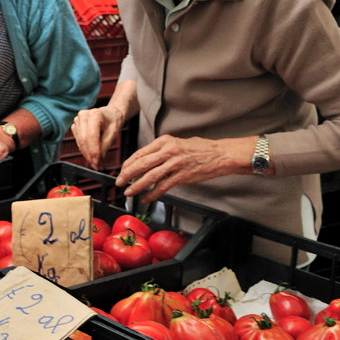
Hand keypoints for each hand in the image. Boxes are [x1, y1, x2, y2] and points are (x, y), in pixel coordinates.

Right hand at [70, 106, 124, 169]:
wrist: (111, 114)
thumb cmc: (114, 121)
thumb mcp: (114, 132)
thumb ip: (105, 145)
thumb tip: (98, 159)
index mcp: (94, 114)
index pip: (91, 136)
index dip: (94, 150)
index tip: (97, 162)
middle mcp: (83, 116)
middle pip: (84, 140)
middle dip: (90, 155)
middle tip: (97, 166)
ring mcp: (78, 120)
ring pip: (80, 142)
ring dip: (87, 155)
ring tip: (96, 163)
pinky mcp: (75, 126)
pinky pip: (78, 142)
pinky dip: (85, 150)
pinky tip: (91, 156)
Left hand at [115, 134, 250, 202]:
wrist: (220, 154)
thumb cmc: (200, 149)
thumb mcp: (177, 143)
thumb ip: (161, 150)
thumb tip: (145, 161)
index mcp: (164, 141)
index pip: (140, 153)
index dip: (128, 164)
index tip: (122, 170)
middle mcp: (168, 151)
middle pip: (141, 164)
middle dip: (126, 175)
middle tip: (119, 182)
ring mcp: (175, 163)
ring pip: (149, 176)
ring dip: (136, 186)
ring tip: (129, 192)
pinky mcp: (182, 176)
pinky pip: (163, 186)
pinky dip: (152, 194)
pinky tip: (146, 198)